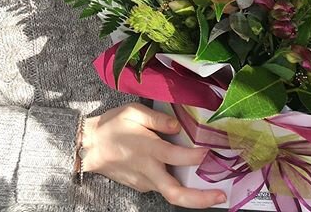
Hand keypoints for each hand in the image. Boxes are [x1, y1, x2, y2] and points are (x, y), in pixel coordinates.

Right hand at [82, 103, 225, 208]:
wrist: (88, 146)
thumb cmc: (111, 126)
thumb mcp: (133, 112)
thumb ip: (157, 118)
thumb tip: (178, 126)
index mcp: (148, 149)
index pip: (177, 157)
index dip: (196, 156)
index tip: (210, 151)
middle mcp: (149, 170)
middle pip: (177, 194)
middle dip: (201, 199)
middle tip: (221, 195)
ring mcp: (144, 181)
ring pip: (171, 193)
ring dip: (192, 194)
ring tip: (209, 188)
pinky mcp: (140, 186)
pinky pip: (160, 186)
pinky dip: (174, 183)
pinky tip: (179, 174)